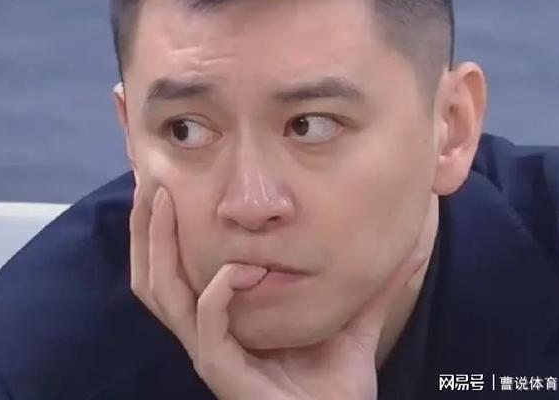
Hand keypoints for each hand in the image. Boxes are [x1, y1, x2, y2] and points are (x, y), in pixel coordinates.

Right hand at [129, 183, 430, 399]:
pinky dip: (220, 288)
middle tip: (149, 179)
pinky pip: (207, 321)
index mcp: (221, 318)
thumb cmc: (336, 386)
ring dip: (158, 242)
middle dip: (145, 226)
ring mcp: (209, 350)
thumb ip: (371, 284)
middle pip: (153, 275)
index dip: (161, 227)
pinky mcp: (221, 369)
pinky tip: (241, 266)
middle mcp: (205, 331)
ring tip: (161, 199)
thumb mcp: (350, 322)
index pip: (174, 268)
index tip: (165, 180)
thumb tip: (413, 246)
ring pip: (162, 292)